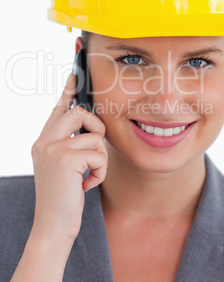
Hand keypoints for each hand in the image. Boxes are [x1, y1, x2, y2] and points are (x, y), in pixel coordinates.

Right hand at [30, 73, 107, 244]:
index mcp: (44, 141)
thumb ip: (70, 145)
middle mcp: (45, 141)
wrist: (53, 226)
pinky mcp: (65, 159)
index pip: (58, 109)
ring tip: (90, 174)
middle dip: (96, 127)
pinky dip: (100, 171)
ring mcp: (53, 149)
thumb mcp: (63, 167)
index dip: (68, 91)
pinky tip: (87, 184)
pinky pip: (99, 154)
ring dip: (100, 158)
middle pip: (79, 112)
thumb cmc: (63, 197)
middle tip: (94, 149)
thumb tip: (91, 128)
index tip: (75, 75)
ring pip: (95, 135)